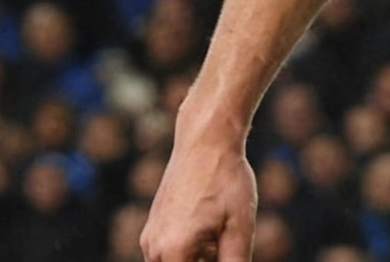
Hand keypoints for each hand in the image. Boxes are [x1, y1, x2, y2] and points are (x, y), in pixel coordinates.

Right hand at [140, 135, 257, 261]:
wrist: (205, 141)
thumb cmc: (225, 181)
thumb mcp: (239, 228)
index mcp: (173, 252)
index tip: (221, 253)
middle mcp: (154, 249)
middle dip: (206, 261)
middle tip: (221, 241)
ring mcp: (150, 238)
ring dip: (199, 260)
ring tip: (219, 233)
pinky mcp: (153, 227)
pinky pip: (169, 254)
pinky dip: (190, 253)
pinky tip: (212, 231)